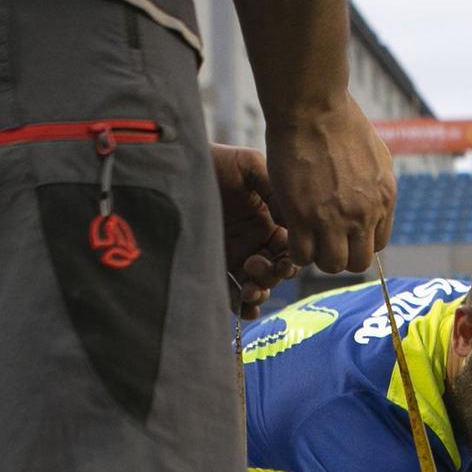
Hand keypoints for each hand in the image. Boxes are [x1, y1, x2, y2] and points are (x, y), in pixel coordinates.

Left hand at [212, 144, 296, 318]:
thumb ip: (273, 186)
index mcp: (270, 221)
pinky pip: (230, 291)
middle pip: (276, 270)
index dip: (291, 258)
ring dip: (258, 293)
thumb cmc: (216, 161)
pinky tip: (244, 309)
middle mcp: (256, 241)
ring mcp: (236, 256)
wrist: (179, 166)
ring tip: (250, 292)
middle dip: (271, 275)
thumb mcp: (249, 165)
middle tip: (253, 266)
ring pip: (256, 285)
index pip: (291, 248)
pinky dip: (240, 305)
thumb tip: (290, 219)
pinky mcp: (214, 265)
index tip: (283, 260)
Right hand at [263, 99, 395, 272]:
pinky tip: (292, 232)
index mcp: (384, 199)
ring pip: (331, 264)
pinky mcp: (303, 216)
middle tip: (324, 238)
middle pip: (357, 262)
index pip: (377, 245)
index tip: (342, 231)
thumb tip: (375, 202)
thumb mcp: (377, 155)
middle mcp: (363, 214)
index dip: (357, 242)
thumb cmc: (341, 122)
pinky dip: (297, 251)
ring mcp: (333, 218)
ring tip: (307, 235)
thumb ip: (378, 186)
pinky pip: (302, 255)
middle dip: (340, 255)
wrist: (313, 107)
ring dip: (318, 255)